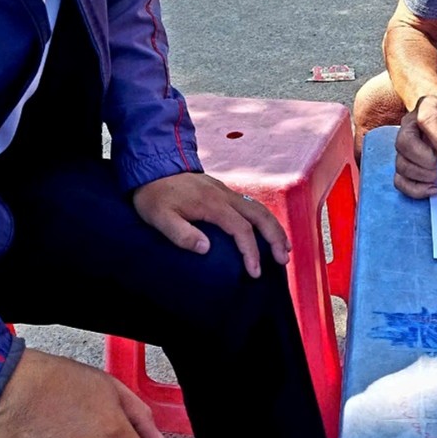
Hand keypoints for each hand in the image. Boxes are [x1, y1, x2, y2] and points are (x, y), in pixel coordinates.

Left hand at [132, 171, 289, 277]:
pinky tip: (266, 230)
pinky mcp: (223, 191)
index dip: (251, 251)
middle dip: (275, 237)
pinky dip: (264, 218)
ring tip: (284, 247)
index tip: (255, 272)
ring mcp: (226, 192)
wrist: (152, 166)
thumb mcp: (159, 217)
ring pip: (259, 208)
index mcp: (212, 204)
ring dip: (274, 227)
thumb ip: (181, 233)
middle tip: (283, 259)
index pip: (241, 229)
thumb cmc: (154, 195)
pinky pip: (251, 204)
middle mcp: (225, 196)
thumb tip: (206, 249)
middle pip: (260, 215)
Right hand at [393, 93, 436, 198]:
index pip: (426, 120)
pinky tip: (432, 188)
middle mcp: (409, 125)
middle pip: (405, 143)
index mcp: (427, 107)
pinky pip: (399, 180)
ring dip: (424, 175)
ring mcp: (403, 145)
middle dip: (427, 160)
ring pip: (401, 163)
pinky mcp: (403, 162)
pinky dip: (415, 189)